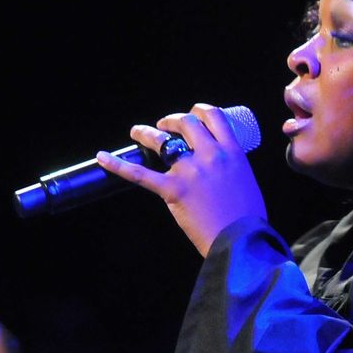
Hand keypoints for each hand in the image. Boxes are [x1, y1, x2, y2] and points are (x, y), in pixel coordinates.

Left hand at [95, 102, 267, 255]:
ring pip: (162, 141)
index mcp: (233, 152)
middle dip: (171, 120)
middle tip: (164, 125)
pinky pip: (140, 174)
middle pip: (186, 123)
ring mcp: (191, 171)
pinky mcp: (174, 190)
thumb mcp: (246, 181)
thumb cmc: (248, 218)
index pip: (214, 116)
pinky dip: (118, 165)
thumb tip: (219, 166)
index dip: (199, 110)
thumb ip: (231, 168)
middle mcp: (211, 155)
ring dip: (147, 133)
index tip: (192, 113)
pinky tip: (103, 157)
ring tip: (138, 132)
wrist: (241, 241)